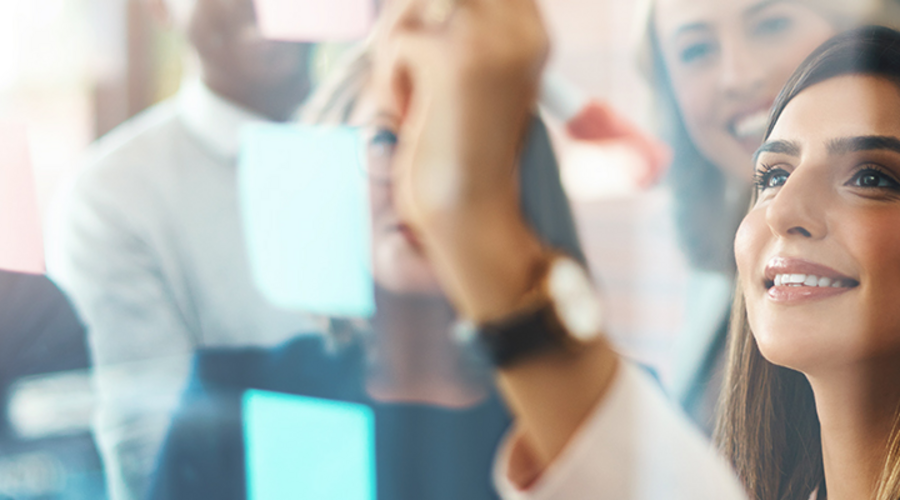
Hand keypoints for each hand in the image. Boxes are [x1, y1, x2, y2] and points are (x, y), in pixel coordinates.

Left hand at [375, 0, 547, 217]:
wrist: (471, 211)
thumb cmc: (465, 154)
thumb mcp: (474, 81)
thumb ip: (458, 34)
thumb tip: (411, 6)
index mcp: (530, 31)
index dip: (440, 8)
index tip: (420, 40)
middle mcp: (518, 27)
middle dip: (410, 16)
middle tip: (402, 58)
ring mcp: (488, 38)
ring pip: (413, 3)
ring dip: (394, 46)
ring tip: (409, 95)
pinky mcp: (453, 57)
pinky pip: (399, 40)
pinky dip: (390, 79)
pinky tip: (411, 115)